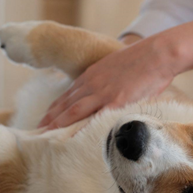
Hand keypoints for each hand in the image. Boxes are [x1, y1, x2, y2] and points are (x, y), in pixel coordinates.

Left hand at [38, 19, 192, 129]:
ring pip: (72, 112)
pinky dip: (79, 128)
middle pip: (64, 105)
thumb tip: (109, 91)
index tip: (44, 120)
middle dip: (48, 120)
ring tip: (43, 137)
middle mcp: (92, 84)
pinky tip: (70, 138)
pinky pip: (93, 118)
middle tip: (34, 133)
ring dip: (56, 125)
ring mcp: (102, 93)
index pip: (67, 96)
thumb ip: (108, 80)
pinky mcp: (115, 102)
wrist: (158, 53)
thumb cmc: (143, 61)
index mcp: (92, 76)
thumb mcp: (117, 68)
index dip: (54, 109)